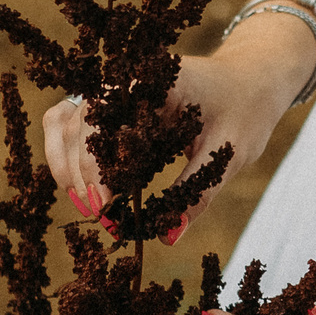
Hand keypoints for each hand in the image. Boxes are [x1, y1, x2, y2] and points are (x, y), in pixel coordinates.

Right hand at [43, 18, 315, 244]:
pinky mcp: (113, 104)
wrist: (252, 79)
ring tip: (86, 204)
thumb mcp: (229, 154)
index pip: (104, 115)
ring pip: (64, 119)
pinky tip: (83, 188)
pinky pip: (72, 122)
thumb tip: (168, 236)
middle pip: (78, 120)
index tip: (105, 203)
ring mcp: (115, 89)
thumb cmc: (245, 111)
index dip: (95, 161)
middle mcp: (126, 78)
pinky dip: (69, 154)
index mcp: (154, 79)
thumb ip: (197, 193)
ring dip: (66, 163)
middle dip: (81, 172)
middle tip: (99, 215)